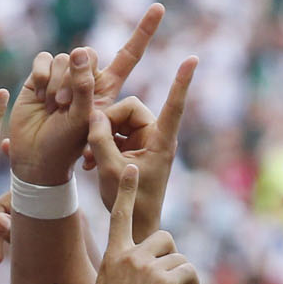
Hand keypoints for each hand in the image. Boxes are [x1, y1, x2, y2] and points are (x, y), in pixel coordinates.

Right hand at [8, 4, 163, 184]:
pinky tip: (38, 94)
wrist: (36, 161)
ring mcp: (64, 79)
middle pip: (88, 55)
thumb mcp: (86, 124)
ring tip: (53, 108)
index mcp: (108, 91)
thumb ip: (85, 91)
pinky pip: (44, 59)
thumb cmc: (67, 151)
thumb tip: (80, 52)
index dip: (144, 31)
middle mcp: (87, 81)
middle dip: (75, 78)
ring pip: (64, 58)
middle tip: (64, 105)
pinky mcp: (41, 78)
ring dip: (57, 83)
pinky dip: (41, 74)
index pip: (129, 55)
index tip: (159, 7)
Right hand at [86, 56, 196, 233]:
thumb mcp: (109, 169)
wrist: (134, 224)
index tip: (193, 59)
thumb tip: (93, 113)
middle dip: (105, 123)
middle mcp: (156, 136)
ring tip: (89, 160)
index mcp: (161, 141)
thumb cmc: (129, 202)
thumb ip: (100, 139)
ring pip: (117, 120)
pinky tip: (89, 163)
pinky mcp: (134, 147)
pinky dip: (100, 144)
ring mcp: (145, 141)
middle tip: (90, 144)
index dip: (181, 82)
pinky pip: (114, 133)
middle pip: (128, 108)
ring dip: (100, 136)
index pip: (174, 106)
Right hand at [89, 166, 199, 283]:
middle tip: (172, 279)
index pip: (119, 216)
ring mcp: (146, 267)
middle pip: (164, 237)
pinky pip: (189, 271)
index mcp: (111, 257)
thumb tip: (151, 272)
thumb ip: (125, 274)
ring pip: (179, 257)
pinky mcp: (165, 281)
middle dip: (172, 256)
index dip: (127, 191)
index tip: (130, 170)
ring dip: (182, 276)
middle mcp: (128, 256)